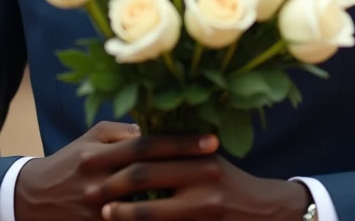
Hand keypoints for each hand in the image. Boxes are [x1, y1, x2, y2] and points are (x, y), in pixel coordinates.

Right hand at [14, 122, 216, 219]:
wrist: (32, 199)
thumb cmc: (71, 161)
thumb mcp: (93, 139)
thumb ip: (125, 133)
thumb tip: (160, 126)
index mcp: (97, 154)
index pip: (145, 145)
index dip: (178, 143)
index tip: (210, 140)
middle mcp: (96, 181)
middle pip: (147, 176)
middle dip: (184, 170)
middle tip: (218, 166)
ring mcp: (95, 210)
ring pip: (141, 208)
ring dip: (174, 203)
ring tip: (207, 193)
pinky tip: (179, 218)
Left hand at [91, 143, 312, 220]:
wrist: (265, 212)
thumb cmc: (229, 184)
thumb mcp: (208, 162)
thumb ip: (178, 154)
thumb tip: (135, 142)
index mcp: (201, 155)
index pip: (153, 149)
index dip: (120, 156)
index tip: (96, 162)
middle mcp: (204, 177)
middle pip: (146, 176)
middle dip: (113, 185)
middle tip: (89, 192)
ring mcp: (206, 206)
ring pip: (152, 210)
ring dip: (123, 213)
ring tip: (103, 214)